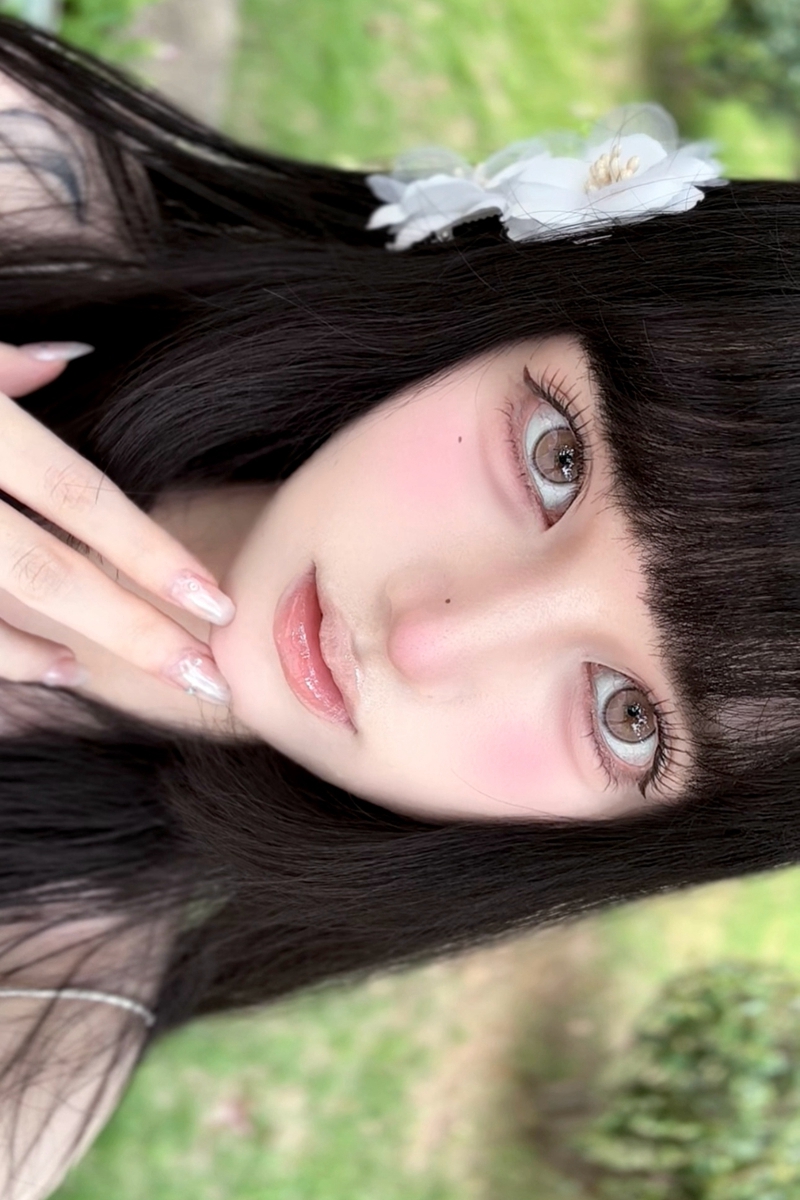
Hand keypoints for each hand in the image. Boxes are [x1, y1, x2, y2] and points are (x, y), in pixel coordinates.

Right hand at [0, 341, 234, 704]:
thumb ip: (3, 365)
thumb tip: (66, 357)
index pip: (76, 495)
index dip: (148, 551)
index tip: (218, 601)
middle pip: (51, 571)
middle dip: (134, 629)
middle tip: (208, 677)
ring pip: (7, 604)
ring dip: (79, 646)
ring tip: (155, 674)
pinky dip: (9, 656)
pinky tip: (63, 671)